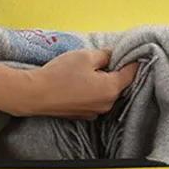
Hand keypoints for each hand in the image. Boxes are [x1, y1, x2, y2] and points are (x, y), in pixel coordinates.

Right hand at [9, 49, 138, 117]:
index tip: (133, 52)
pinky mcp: (83, 115)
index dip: (133, 61)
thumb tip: (113, 55)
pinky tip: (79, 83)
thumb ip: (105, 55)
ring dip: (103, 82)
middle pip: (119, 84)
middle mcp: (107, 104)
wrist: (35, 95)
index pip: (132, 73)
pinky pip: (94, 101)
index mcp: (112, 88)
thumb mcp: (85, 56)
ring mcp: (95, 112)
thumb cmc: (60, 74)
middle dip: (115, 71)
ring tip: (88, 70)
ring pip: (106, 93)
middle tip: (105, 58)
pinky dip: (92, 92)